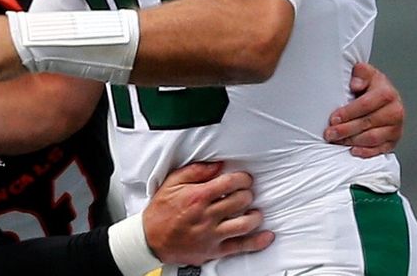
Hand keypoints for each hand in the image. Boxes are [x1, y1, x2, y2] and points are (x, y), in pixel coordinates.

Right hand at [143, 163, 273, 263]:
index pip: (229, 183)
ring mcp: (212, 234)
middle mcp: (207, 215)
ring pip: (245, 223)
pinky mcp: (214, 250)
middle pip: (240, 201)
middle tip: (247, 193)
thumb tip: (217, 165)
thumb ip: (195, 171)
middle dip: (248, 193)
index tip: (244, 179)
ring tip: (254, 211)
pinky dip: (257, 241)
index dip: (242, 178)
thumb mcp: (171, 183)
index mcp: (198, 196)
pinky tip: (266, 235)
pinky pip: (241, 246)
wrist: (150, 240)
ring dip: (255, 215)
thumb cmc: (160, 211)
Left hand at [325, 62, 403, 156]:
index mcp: (388, 94)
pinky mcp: (393, 140)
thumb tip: (355, 84)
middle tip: (329, 133)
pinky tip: (353, 150)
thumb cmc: (372, 86)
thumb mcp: (366, 73)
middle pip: (367, 123)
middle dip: (345, 130)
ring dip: (352, 141)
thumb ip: (360, 74)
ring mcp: (396, 128)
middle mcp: (395, 111)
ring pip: (372, 138)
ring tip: (336, 141)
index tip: (333, 118)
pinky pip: (380, 150)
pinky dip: (366, 152)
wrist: (385, 97)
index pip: (365, 105)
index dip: (347, 113)